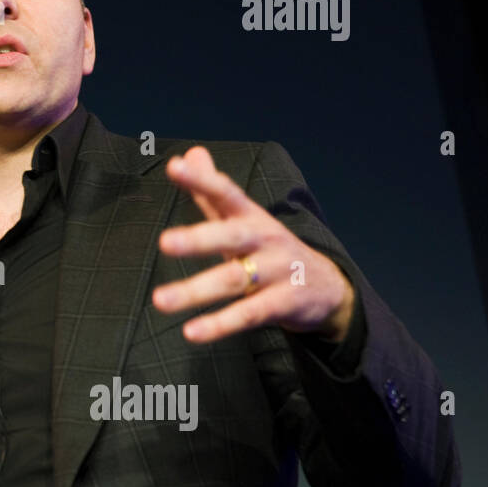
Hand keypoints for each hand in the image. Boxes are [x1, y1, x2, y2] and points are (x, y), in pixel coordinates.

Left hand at [151, 146, 354, 344]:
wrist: (326, 285)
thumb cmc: (268, 248)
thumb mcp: (243, 218)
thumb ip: (212, 190)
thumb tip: (189, 154)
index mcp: (251, 217)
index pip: (226, 192)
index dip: (202, 179)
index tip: (174, 167)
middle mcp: (264, 240)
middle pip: (230, 236)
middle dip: (198, 239)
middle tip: (165, 242)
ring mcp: (275, 272)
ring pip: (232, 280)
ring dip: (195, 291)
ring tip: (160, 301)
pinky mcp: (282, 304)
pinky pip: (247, 315)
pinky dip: (219, 325)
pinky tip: (191, 332)